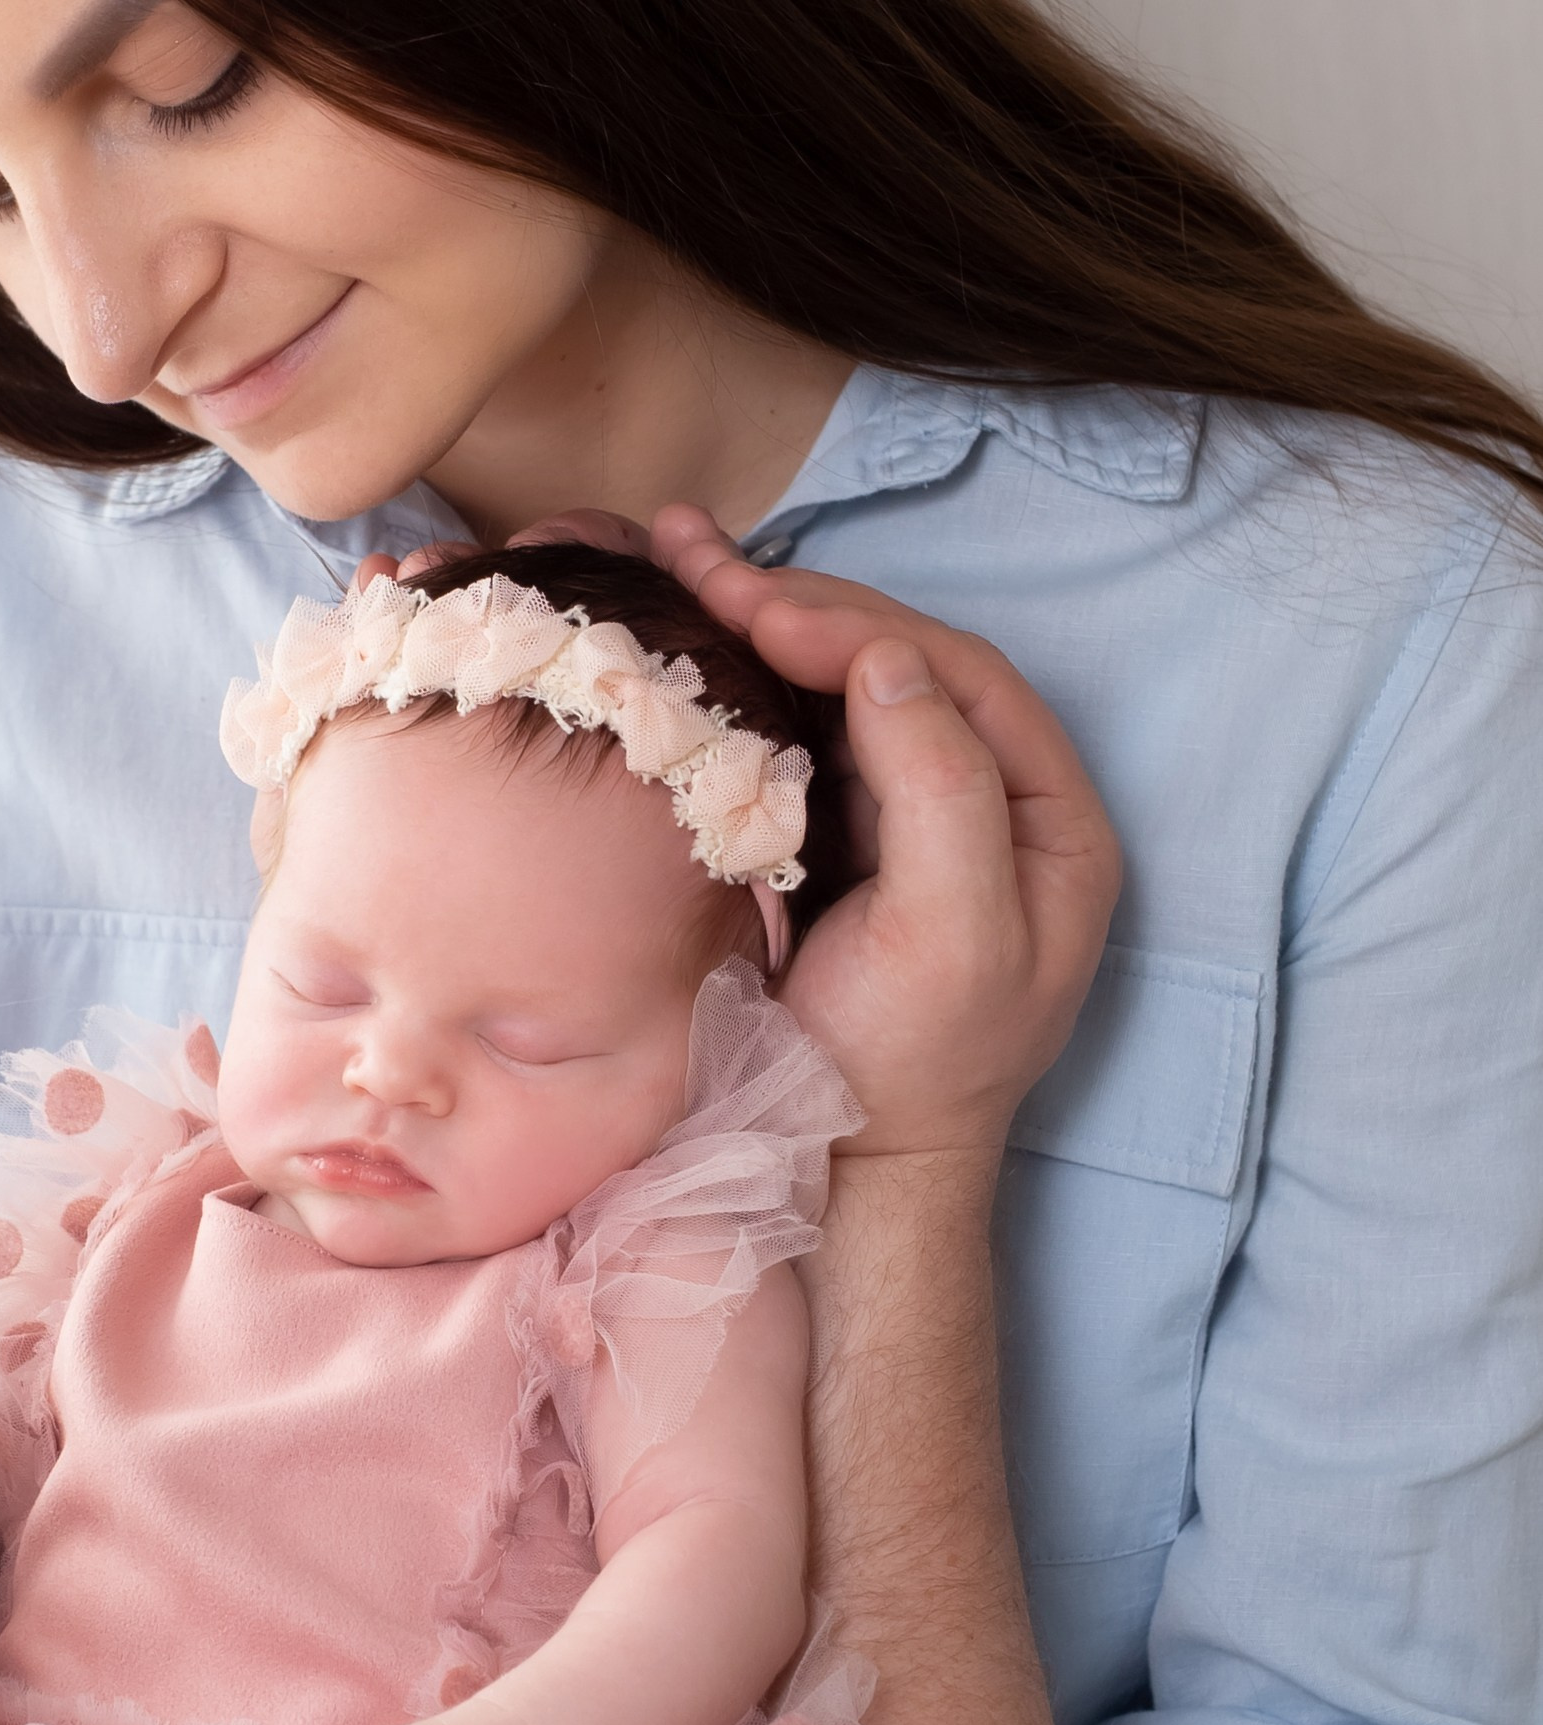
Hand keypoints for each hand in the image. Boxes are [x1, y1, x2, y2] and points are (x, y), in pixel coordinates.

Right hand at [650, 506, 1119, 1155]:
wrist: (841, 1168)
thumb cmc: (911, 1068)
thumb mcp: (957, 939)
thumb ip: (943, 790)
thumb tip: (888, 661)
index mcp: (1050, 820)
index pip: (962, 679)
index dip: (864, 629)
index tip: (763, 607)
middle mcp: (989, 801)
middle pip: (895, 665)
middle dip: (795, 605)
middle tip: (693, 559)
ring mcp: (908, 816)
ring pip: (837, 686)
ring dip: (756, 619)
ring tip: (674, 557)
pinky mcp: (837, 840)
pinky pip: (793, 733)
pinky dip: (738, 678)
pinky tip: (683, 632)